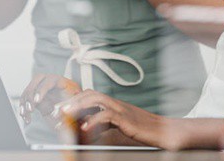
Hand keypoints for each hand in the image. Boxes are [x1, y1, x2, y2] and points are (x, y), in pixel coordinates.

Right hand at [19, 73, 80, 125]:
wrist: (76, 111)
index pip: (50, 80)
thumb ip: (69, 109)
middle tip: (31, 108)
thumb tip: (59, 115)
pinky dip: (24, 108)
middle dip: (31, 94)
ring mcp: (43, 88)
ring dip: (25, 102)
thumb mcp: (77, 107)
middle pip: (37, 81)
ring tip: (27, 114)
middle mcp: (51, 82)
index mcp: (62, 82)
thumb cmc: (78, 107)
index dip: (42, 89)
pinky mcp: (37, 96)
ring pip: (29, 90)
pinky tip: (26, 117)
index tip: (37, 101)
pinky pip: (26, 99)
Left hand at [59, 89, 187, 149]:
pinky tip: (85, 127)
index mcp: (114, 104)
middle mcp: (116, 103)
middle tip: (58, 110)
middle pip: (90, 93)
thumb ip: (104, 123)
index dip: (75, 99)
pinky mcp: (127, 119)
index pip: (91, 94)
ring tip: (66, 113)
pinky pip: (108, 115)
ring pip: (97, 99)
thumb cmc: (143, 129)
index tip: (61, 107)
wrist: (164, 130)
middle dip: (72, 100)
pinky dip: (94, 120)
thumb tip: (86, 127)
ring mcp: (122, 109)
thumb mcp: (120, 125)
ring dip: (79, 105)